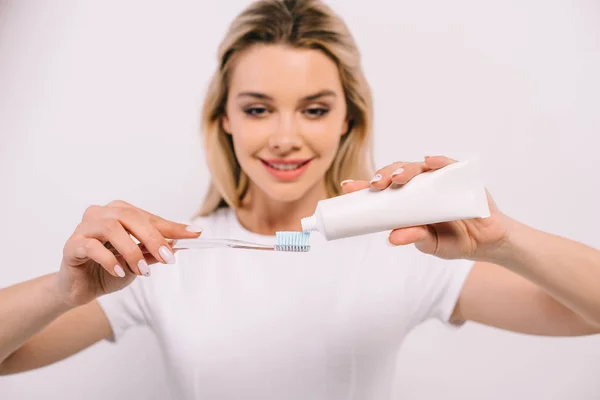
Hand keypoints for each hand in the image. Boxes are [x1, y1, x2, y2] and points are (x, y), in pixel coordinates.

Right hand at [57, 200, 201, 305]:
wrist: (81, 289)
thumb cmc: (111, 269)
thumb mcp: (139, 262)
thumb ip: (154, 252)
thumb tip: (178, 244)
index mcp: (120, 212)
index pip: (150, 217)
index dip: (172, 226)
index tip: (194, 234)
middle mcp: (101, 214)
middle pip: (130, 218)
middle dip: (153, 238)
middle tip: (168, 257)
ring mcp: (84, 227)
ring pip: (111, 229)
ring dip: (132, 251)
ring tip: (143, 271)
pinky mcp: (72, 245)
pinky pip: (92, 247)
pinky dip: (110, 260)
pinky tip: (120, 272)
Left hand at [341, 156, 508, 260]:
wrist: (488, 242)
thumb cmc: (456, 240)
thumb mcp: (432, 244)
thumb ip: (414, 237)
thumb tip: (391, 238)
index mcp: (408, 201)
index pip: (382, 190)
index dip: (364, 187)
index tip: (347, 187)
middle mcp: (420, 186)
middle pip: (396, 174)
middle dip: (382, 176)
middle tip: (374, 186)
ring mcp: (439, 179)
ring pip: (417, 167)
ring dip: (404, 169)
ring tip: (395, 178)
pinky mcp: (460, 176)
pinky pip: (448, 164)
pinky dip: (438, 161)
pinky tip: (429, 162)